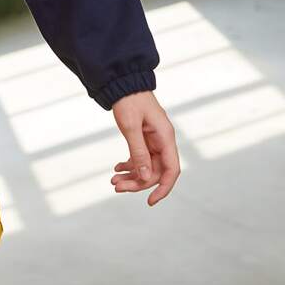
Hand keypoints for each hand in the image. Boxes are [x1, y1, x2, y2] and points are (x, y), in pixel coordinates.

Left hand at [109, 90, 179, 205]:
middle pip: (156, 170)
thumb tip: (144, 176)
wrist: (123, 83)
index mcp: (165, 137)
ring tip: (113, 180)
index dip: (163, 188)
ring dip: (132, 175)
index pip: (171, 170)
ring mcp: (154, 140)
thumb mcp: (131, 126)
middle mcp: (163, 141)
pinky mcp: (145, 138)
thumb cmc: (129, 100)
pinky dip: (130, 164)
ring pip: (147, 166)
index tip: (150, 201)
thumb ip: (138, 152)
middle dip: (138, 182)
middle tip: (116, 187)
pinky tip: (117, 168)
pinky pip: (141, 157)